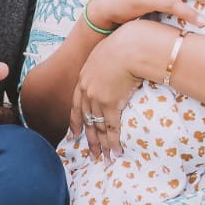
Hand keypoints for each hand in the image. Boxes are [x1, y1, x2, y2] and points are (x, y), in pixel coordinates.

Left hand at [68, 24, 144, 159]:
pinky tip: (116, 152)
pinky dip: (113, 141)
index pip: (76, 106)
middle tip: (91, 154)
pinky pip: (111, 127)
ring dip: (102, 145)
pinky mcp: (111, 103)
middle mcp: (87, 91)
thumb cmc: (123, 45)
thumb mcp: (106, 54)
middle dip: (89, 140)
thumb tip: (113, 70)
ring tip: (104, 159)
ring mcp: (97, 98)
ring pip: (97, 127)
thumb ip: (105, 66)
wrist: (130, 47)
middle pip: (86, 120)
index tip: (75, 135)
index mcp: (84, 79)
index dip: (75, 122)